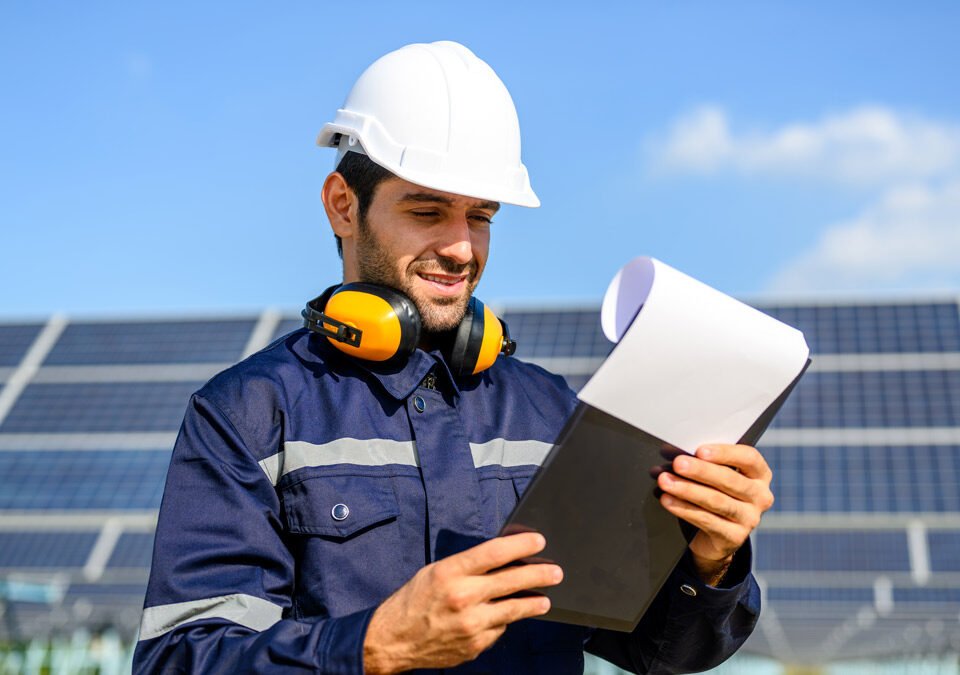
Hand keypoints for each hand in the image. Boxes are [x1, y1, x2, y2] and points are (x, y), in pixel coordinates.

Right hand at [363, 532, 561, 673]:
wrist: (393, 640)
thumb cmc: (414, 600)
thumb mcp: (435, 571)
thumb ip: (467, 566)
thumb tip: (502, 559)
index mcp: (451, 572)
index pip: (494, 553)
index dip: (521, 545)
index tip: (538, 541)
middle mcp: (463, 597)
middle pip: (511, 581)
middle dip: (539, 575)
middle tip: (556, 572)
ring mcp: (470, 625)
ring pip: (513, 611)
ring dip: (533, 603)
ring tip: (545, 599)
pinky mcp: (474, 645)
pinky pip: (498, 630)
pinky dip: (502, 622)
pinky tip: (503, 617)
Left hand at [657, 444, 773, 584]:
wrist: (715, 536)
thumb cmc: (714, 493)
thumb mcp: (717, 477)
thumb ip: (708, 464)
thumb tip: (680, 454)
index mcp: (760, 475)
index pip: (749, 458)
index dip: (725, 453)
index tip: (700, 450)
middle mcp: (760, 496)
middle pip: (730, 480)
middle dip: (700, 470)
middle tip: (677, 463)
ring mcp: (750, 519)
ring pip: (716, 500)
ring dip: (687, 489)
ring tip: (665, 481)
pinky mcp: (735, 537)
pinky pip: (706, 520)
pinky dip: (684, 509)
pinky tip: (667, 500)